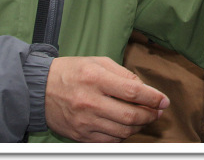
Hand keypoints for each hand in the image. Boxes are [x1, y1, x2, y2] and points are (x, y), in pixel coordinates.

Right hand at [44, 56, 168, 141]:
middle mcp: (90, 101)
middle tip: (157, 111)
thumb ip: (123, 74)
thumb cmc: (71, 72)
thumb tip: (144, 89)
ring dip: (138, 127)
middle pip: (130, 116)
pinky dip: (122, 136)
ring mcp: (85, 121)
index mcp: (96, 78)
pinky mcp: (80, 135)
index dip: (153, 98)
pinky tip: (125, 127)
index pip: (133, 92)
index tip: (164, 100)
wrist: (39, 89)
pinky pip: (109, 141)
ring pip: (122, 131)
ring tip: (142, 118)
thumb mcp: (97, 62)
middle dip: (150, 115)